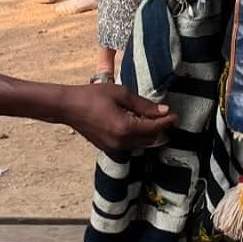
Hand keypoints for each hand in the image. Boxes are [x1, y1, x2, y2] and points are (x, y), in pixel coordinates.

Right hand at [60, 82, 175, 149]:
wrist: (68, 107)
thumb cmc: (93, 96)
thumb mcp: (121, 94)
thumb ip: (143, 104)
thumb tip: (163, 110)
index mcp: (125, 128)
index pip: (154, 128)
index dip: (167, 121)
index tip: (175, 115)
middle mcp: (121, 142)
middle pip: (150, 139)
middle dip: (159, 128)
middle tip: (163, 115)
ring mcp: (113, 148)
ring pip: (140, 143)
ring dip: (148, 133)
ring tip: (149, 117)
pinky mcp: (107, 148)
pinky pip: (129, 144)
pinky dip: (136, 136)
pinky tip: (134, 122)